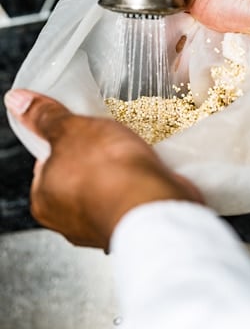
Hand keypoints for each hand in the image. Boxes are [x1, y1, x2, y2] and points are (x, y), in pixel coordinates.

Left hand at [5, 89, 202, 249]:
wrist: (152, 203)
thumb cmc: (109, 173)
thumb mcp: (72, 129)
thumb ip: (46, 117)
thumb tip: (19, 102)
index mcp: (43, 199)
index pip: (47, 165)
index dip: (66, 143)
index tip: (82, 132)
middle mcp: (69, 221)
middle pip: (79, 178)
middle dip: (97, 160)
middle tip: (111, 140)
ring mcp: (103, 226)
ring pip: (109, 191)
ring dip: (122, 175)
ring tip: (135, 154)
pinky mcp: (134, 226)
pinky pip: (134, 199)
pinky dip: (141, 185)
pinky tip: (150, 172)